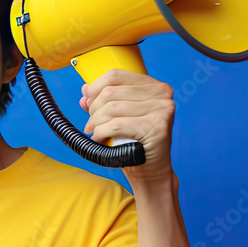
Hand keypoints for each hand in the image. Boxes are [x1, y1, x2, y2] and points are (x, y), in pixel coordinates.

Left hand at [80, 69, 175, 183]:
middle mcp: (162, 93)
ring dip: (95, 123)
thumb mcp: (118, 117)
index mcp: (154, 85)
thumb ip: (103, 101)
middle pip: (111, 92)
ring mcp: (162, 109)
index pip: (115, 75)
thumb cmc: (134, 142)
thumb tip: (85, 89)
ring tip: (94, 132)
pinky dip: (101, 132)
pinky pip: (116, 125)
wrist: (149, 171)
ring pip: (111, 108)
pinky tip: (100, 139)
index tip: (88, 102)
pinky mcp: (158, 126)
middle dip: (94, 109)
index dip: (95, 88)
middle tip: (91, 124)